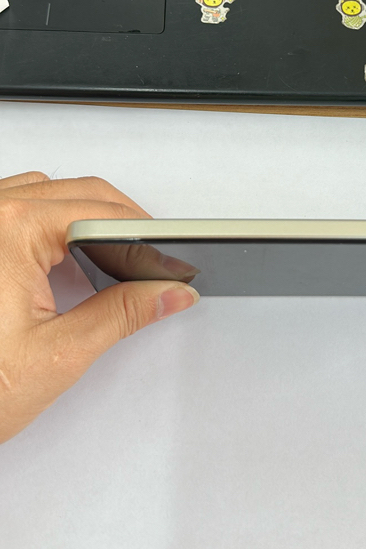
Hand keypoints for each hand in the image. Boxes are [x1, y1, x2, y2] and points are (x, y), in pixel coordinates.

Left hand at [0, 172, 198, 444]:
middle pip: (77, 192)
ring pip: (46, 192)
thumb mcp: (56, 356)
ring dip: (81, 217)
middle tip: (145, 263)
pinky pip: (15, 206)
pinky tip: (56, 260)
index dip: (142, 231)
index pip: (99, 208)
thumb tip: (166, 293)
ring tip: (105, 261)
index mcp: (10, 231)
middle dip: (119, 223)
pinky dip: (45, 223)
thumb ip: (122, 316)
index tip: (164, 254)